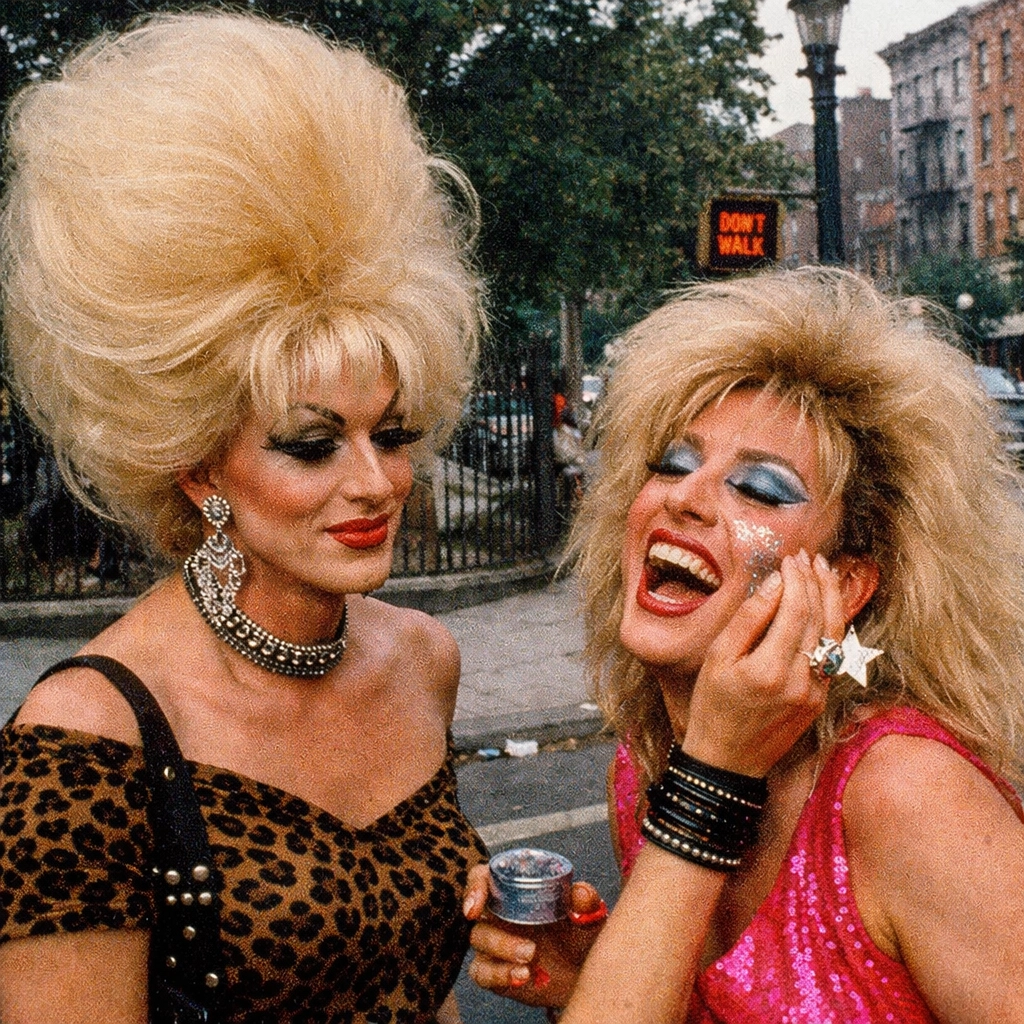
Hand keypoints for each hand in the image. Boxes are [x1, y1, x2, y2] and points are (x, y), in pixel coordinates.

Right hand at [463, 863, 606, 1007]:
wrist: (584, 974)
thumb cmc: (582, 935)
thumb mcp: (588, 916)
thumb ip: (585, 902)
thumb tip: (581, 893)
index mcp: (515, 890)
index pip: (483, 878)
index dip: (475, 887)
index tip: (475, 907)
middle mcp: (499, 913)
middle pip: (478, 917)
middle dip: (499, 936)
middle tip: (531, 949)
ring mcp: (493, 943)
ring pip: (479, 943)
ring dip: (502, 954)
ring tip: (530, 964)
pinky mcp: (494, 971)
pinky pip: (482, 973)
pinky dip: (499, 975)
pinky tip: (523, 977)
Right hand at [682, 550, 844, 776]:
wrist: (727, 761)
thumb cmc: (712, 706)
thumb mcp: (716, 659)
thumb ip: (748, 619)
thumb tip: (774, 583)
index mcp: (770, 669)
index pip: (795, 609)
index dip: (797, 579)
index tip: (791, 557)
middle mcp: (800, 681)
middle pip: (819, 619)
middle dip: (816, 582)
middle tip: (810, 557)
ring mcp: (814, 692)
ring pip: (834, 636)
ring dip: (832, 600)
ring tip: (825, 572)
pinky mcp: (819, 700)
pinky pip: (832, 655)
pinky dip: (832, 625)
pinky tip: (826, 607)